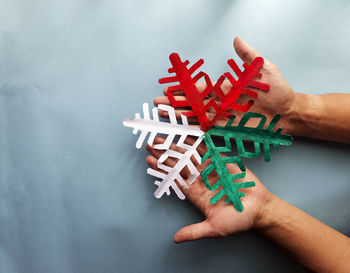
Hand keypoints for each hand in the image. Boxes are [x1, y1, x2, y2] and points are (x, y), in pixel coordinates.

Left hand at [146, 136, 271, 242]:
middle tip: (151, 144)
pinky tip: (187, 134)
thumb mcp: (214, 229)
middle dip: (165, 154)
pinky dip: (198, 142)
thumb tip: (176, 240)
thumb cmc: (238, 220)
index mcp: (196, 194)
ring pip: (190, 155)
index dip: (162, 170)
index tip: (149, 161)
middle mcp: (200, 180)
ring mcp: (211, 170)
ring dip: (177, 146)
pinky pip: (208, 150)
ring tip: (164, 137)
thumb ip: (194, 232)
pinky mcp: (223, 162)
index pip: (175, 179)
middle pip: (179, 165)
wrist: (260, 209)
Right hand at [155, 36, 296, 132]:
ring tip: (164, 116)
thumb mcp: (263, 68)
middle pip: (193, 103)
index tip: (169, 89)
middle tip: (158, 104)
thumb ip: (248, 56)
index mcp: (226, 88)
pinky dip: (195, 130)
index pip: (200, 88)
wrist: (288, 113)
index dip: (184, 89)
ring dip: (180, 117)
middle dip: (175, 104)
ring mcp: (223, 117)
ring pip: (197, 117)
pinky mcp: (229, 130)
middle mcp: (221, 103)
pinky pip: (209, 130)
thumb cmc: (277, 91)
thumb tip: (237, 39)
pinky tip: (182, 130)